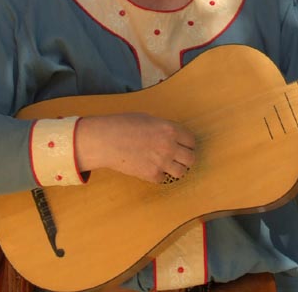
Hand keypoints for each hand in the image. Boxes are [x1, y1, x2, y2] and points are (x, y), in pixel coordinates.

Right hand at [74, 113, 195, 183]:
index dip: (187, 143)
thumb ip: (164, 128)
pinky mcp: (152, 175)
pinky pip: (164, 178)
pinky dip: (159, 175)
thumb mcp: (148, 119)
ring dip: (176, 168)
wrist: (105, 141)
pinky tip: (151, 168)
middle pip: (191, 158)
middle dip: (185, 157)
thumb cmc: (123, 125)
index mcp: (170, 130)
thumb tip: (171, 135)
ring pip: (182, 172)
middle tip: (178, 157)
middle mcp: (170, 146)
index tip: (183, 146)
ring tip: (167, 165)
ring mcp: (162, 162)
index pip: (191, 141)